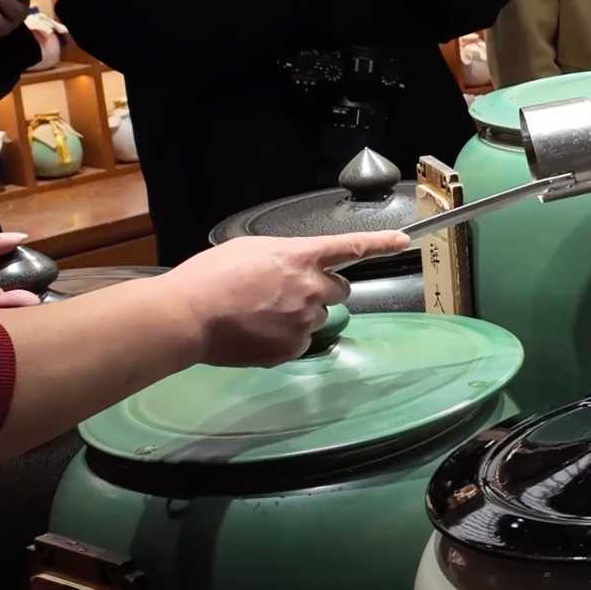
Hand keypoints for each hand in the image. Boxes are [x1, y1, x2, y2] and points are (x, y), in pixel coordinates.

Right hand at [153, 231, 407, 365]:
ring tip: (264, 315)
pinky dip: (287, 338)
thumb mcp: (249, 250)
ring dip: (303, 315)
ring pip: (320, 317)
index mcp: (300, 256)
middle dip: (323, 290)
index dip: (381, 243)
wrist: (187, 315)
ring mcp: (304, 319)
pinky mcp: (294, 347)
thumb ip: (282, 256)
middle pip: (341, 290)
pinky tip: (259, 333)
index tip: (403, 243)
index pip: (351, 246)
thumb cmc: (209, 276)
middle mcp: (311, 287)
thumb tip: (293, 267)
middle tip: (290, 293)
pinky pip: (303, 342)